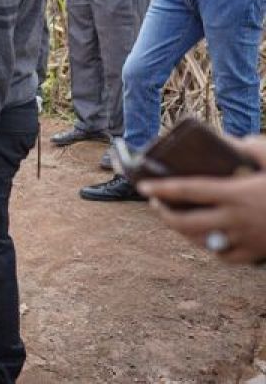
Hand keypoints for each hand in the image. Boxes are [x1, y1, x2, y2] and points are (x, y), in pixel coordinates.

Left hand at [137, 137, 265, 264]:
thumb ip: (256, 147)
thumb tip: (236, 141)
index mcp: (237, 193)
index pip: (188, 191)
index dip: (161, 189)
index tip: (142, 186)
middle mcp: (236, 219)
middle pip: (186, 222)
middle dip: (164, 214)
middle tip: (156, 203)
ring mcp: (246, 240)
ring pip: (201, 241)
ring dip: (183, 231)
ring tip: (176, 218)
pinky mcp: (258, 255)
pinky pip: (225, 256)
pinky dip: (211, 247)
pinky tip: (206, 237)